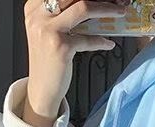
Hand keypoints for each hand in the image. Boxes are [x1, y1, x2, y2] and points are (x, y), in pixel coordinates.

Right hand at [24, 0, 127, 126]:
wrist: (42, 90)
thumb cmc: (48, 62)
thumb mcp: (50, 32)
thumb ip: (63, 15)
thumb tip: (93, 5)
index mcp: (34, 8)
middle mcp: (38, 16)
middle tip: (118, 0)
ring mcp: (49, 30)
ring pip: (83, 7)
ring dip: (106, 8)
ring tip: (120, 12)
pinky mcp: (61, 47)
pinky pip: (88, 39)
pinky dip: (101, 41)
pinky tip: (109, 43)